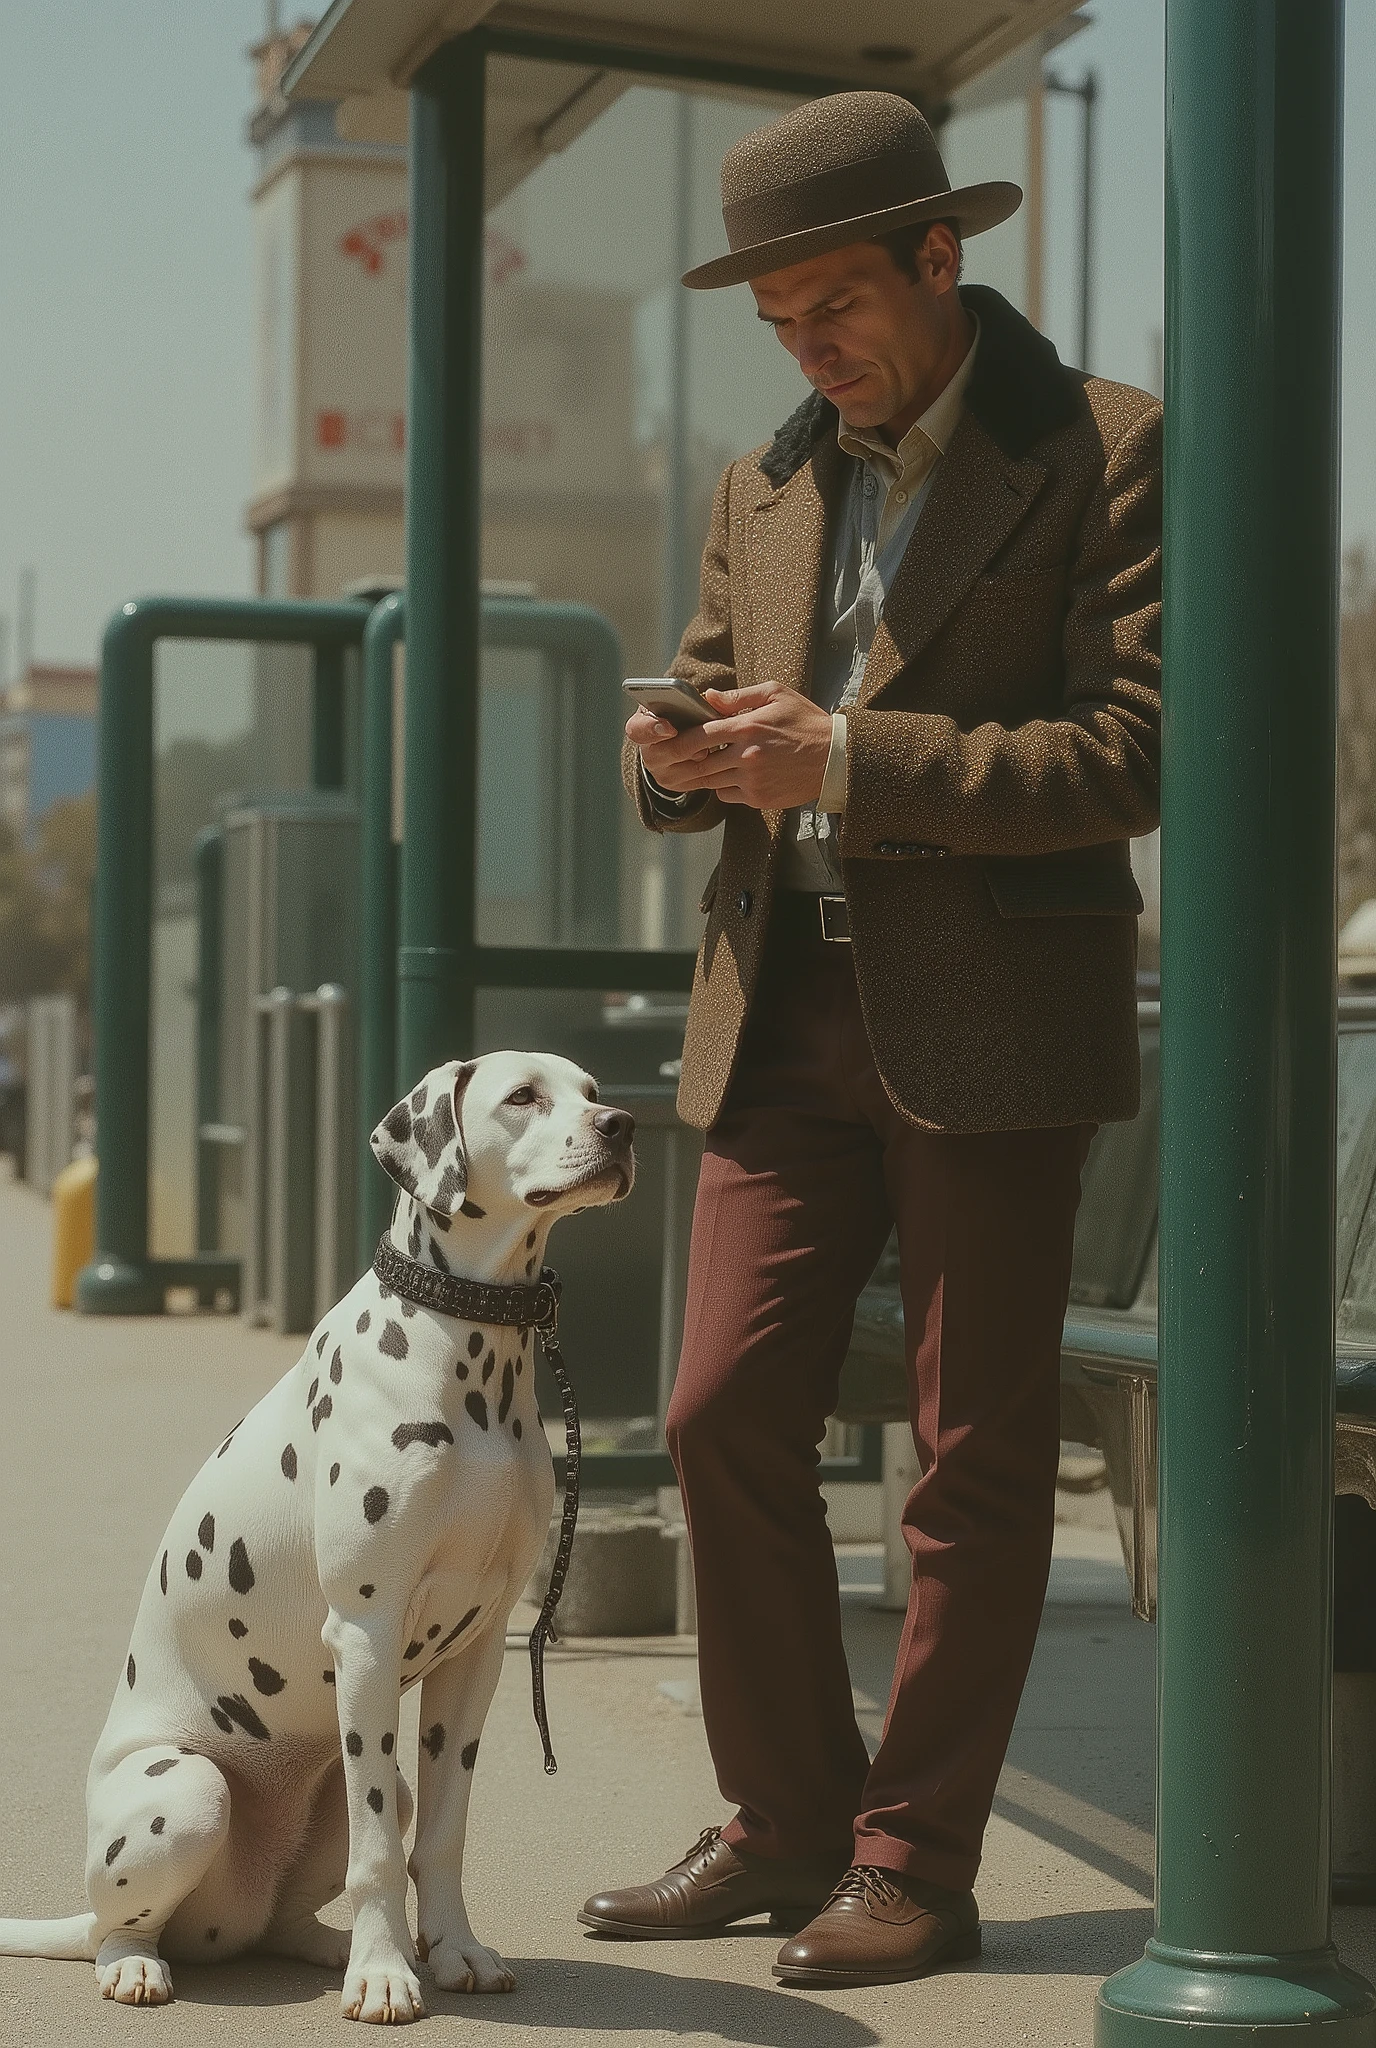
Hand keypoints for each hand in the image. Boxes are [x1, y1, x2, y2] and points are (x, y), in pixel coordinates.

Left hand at [627, 683, 832, 809]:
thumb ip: (738, 695)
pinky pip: (728, 795)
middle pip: (700, 764)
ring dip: (702, 775)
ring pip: (711, 782)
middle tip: (671, 761)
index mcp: (748, 727)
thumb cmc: (806, 721)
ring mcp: (752, 780)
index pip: (700, 735)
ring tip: (699, 766)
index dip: (678, 740)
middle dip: (683, 763)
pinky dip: (723, 787)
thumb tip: (707, 697)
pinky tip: (731, 776)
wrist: (836, 758)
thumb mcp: (776, 695)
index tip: (666, 742)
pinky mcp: (759, 798)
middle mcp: (746, 756)